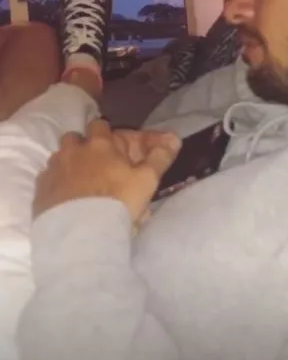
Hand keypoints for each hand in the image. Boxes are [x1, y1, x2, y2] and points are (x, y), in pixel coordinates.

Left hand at [33, 120, 180, 223]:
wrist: (82, 234)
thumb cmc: (119, 202)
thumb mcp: (147, 179)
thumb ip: (160, 156)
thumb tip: (175, 137)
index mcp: (99, 144)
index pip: (101, 125)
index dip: (108, 135)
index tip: (117, 150)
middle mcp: (72, 151)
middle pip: (75, 138)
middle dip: (84, 146)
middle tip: (98, 166)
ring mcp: (53, 170)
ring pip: (59, 157)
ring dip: (69, 164)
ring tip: (81, 183)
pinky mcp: (40, 191)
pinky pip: (47, 179)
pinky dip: (56, 183)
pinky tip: (65, 198)